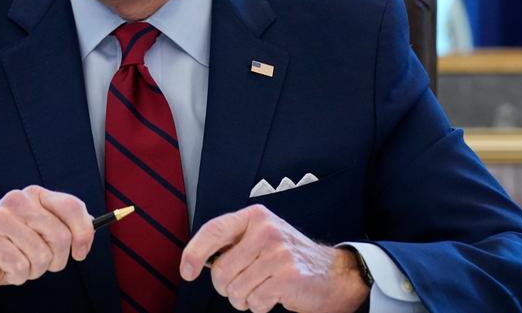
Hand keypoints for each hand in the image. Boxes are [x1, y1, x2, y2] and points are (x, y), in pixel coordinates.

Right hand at [0, 186, 93, 308]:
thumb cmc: (6, 249)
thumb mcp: (36, 231)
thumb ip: (61, 225)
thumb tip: (90, 228)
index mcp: (33, 195)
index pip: (72, 207)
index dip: (84, 233)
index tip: (81, 252)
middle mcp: (18, 200)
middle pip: (61, 237)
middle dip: (56, 260)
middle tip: (40, 264)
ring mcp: (1, 218)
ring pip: (42, 256)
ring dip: (34, 270)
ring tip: (18, 264)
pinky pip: (22, 267)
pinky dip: (18, 276)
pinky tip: (4, 269)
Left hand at [179, 205, 368, 312]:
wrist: (334, 273)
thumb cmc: (290, 258)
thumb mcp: (262, 237)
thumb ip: (234, 242)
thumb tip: (197, 259)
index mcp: (256, 217)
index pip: (214, 230)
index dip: (194, 252)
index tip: (187, 271)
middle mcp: (266, 230)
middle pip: (221, 271)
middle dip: (227, 287)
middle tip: (245, 283)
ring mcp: (278, 253)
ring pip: (236, 291)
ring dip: (245, 299)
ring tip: (263, 288)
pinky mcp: (288, 277)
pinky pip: (254, 302)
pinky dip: (260, 306)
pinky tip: (274, 295)